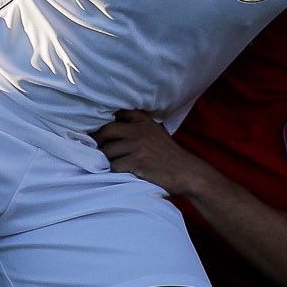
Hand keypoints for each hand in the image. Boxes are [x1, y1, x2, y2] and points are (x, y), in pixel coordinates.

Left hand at [92, 110, 209, 195]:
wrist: (188, 173)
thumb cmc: (169, 156)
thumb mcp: (156, 133)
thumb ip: (138, 126)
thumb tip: (109, 126)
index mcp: (145, 121)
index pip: (118, 113)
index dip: (105, 121)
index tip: (101, 131)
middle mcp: (140, 130)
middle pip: (106, 130)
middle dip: (99, 140)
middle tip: (99, 148)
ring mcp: (138, 146)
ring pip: (108, 151)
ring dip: (109, 159)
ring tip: (118, 163)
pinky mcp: (137, 162)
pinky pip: (114, 166)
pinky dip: (116, 171)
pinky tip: (125, 172)